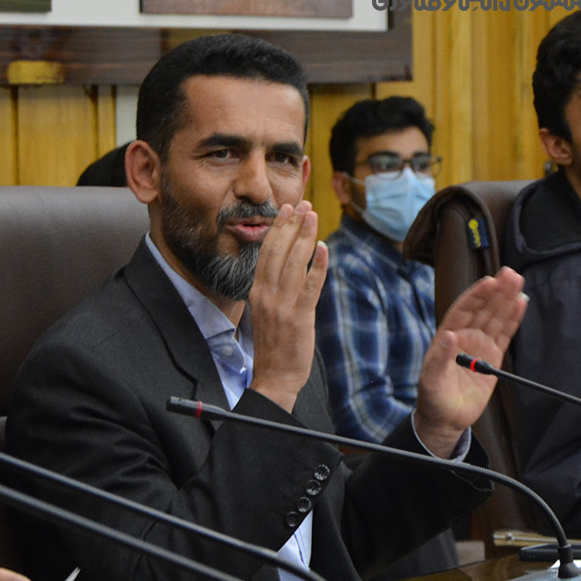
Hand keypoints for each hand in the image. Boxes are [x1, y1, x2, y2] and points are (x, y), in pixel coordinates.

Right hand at [245, 201, 325, 411]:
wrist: (274, 376)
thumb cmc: (274, 346)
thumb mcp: (267, 312)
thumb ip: (274, 290)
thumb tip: (288, 269)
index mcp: (257, 292)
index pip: (266, 252)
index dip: (277, 228)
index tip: (287, 209)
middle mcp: (266, 294)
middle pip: (278, 251)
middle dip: (291, 225)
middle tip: (303, 203)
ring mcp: (282, 305)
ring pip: (293, 263)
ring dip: (304, 237)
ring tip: (313, 216)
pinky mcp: (299, 316)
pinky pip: (309, 286)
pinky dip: (317, 266)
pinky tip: (323, 248)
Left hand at [411, 267, 526, 457]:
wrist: (446, 419)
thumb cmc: (433, 398)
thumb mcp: (431, 379)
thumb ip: (439, 357)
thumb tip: (448, 336)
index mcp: (448, 336)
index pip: (464, 310)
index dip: (476, 295)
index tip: (488, 281)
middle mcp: (465, 337)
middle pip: (483, 309)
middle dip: (496, 291)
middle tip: (510, 274)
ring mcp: (480, 346)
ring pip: (496, 317)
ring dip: (507, 299)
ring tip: (518, 281)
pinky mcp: (492, 358)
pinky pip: (505, 334)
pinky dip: (513, 319)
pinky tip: (520, 303)